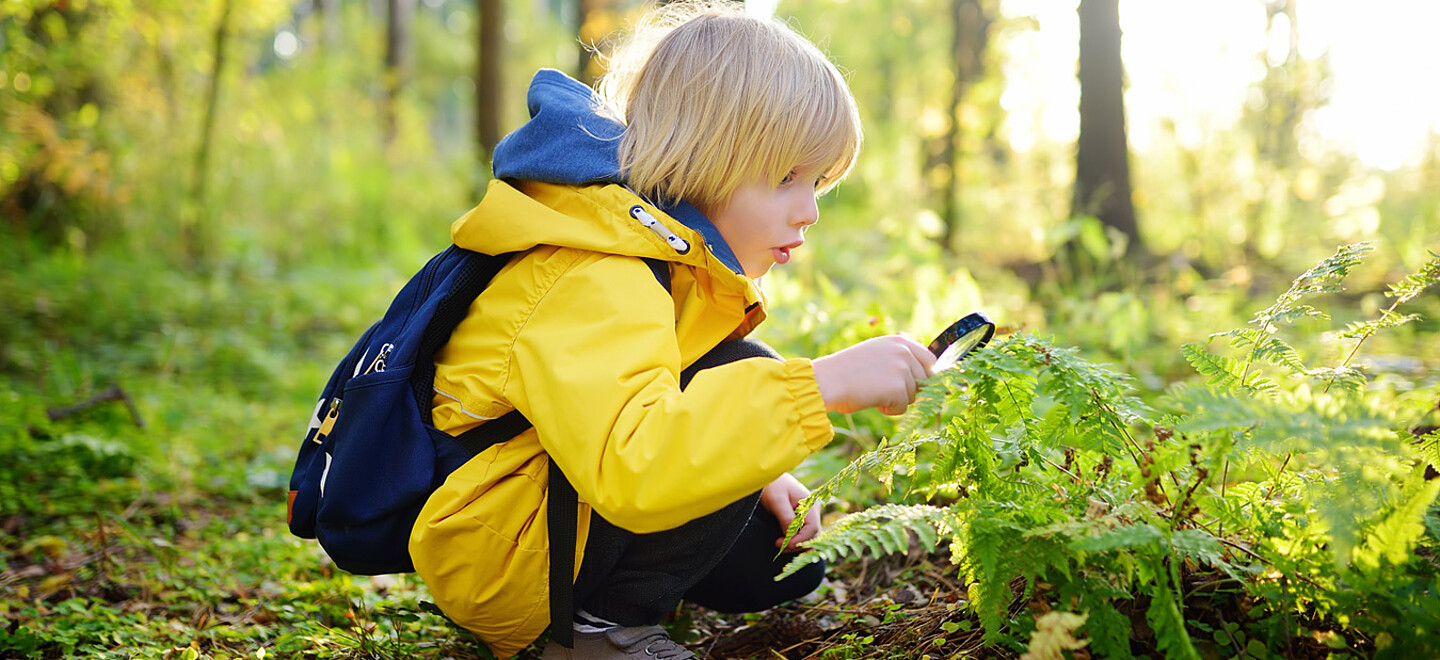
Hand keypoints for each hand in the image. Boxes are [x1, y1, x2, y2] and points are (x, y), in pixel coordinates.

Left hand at [760, 473, 820, 551]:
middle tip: (779, 546)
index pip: (813, 529)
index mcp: (810, 505)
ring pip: (809, 536)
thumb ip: (785, 517)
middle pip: (813, 535)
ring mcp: (808, 515)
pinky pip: (803, 533)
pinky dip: (795, 540)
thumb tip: (790, 535)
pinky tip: (783, 541)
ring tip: (779, 544)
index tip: (785, 545)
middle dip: (797, 544)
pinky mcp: (801, 518)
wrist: (767, 476)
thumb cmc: (772, 485)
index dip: (800, 540)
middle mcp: (812, 511)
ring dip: (796, 544)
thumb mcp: (777, 500)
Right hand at [811, 335, 935, 414]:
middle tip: (886, 392)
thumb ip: (898, 359)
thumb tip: (927, 377)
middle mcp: (903, 352)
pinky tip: (874, 402)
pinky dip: (890, 410)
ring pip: (914, 395)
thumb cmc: (847, 372)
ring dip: (897, 401)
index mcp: (898, 341)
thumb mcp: (875, 354)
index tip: (918, 387)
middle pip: (925, 380)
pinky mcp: (899, 388)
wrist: (828, 381)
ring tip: (874, 394)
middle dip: (909, 390)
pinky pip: (904, 407)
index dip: (925, 375)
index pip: (929, 359)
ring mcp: (902, 369)